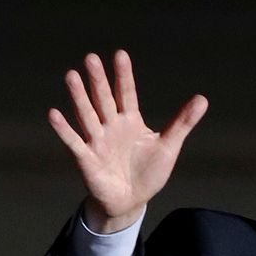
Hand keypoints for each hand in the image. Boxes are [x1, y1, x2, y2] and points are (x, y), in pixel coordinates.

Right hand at [46, 51, 206, 234]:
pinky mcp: (86, 158)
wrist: (131, 200)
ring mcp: (97, 140)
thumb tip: (202, 99)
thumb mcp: (168, 146)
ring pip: (87, 115)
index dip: (124, 76)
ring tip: (71, 76)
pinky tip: (54, 113)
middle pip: (104, 99)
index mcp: (130, 121)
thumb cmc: (148, 172)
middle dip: (98, 80)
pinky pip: (74, 141)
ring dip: (79, 97)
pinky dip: (64, 129)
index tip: (120, 54)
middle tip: (91, 57)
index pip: (126, 93)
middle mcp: (110, 126)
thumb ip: (182, 122)